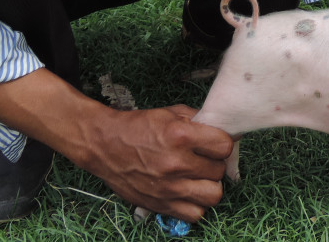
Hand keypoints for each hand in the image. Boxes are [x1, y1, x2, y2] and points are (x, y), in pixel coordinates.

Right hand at [78, 105, 233, 223]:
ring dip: (209, 186)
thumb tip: (222, 129)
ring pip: (213, 196)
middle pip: (219, 171)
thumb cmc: (137, 126)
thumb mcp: (170, 113)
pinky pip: (194, 214)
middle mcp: (176, 163)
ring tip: (198, 178)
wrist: (104, 145)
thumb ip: (198, 120)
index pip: (224, 146)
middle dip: (214, 164)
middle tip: (204, 159)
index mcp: (180, 135)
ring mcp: (168, 187)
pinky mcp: (160, 204)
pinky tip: (188, 192)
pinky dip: (195, 205)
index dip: (222, 144)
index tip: (214, 144)